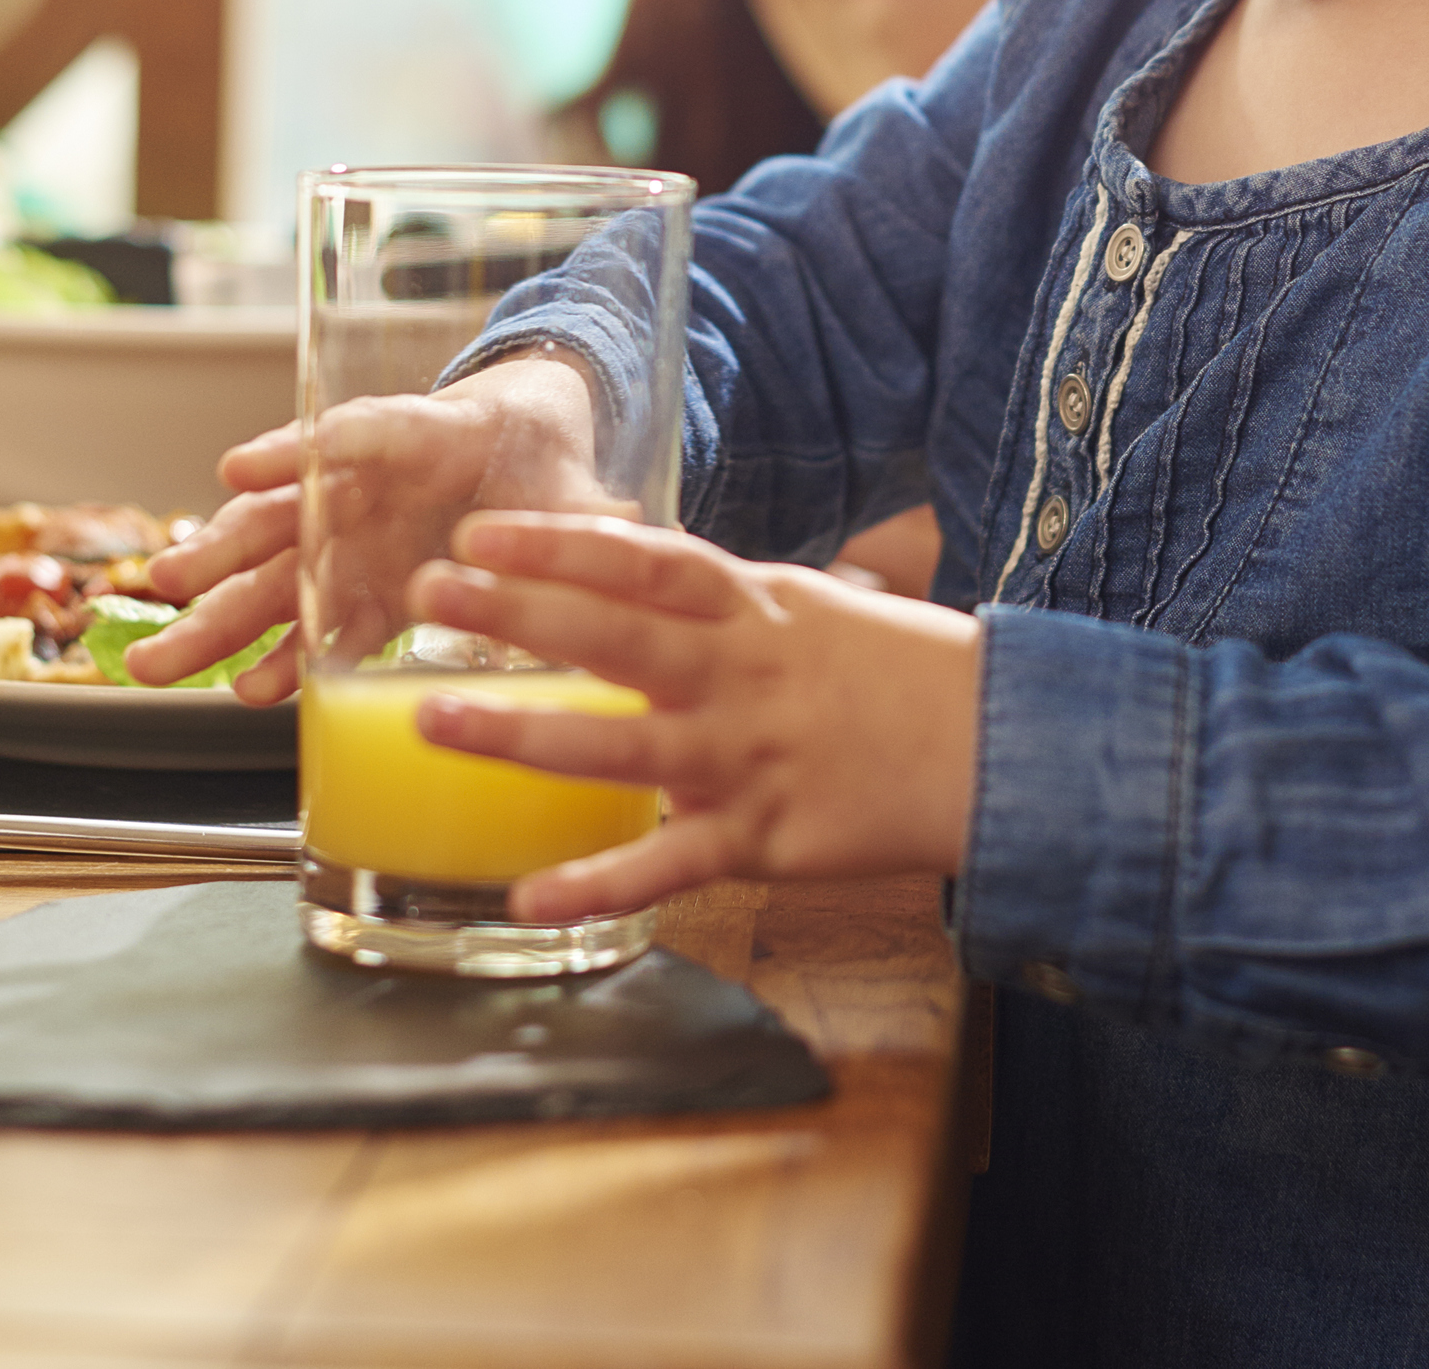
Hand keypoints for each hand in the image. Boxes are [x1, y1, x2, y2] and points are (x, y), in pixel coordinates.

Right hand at [130, 353, 602, 702]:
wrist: (527, 454)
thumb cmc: (545, 456)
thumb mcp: (574, 478)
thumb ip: (588, 510)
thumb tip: (623, 524)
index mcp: (421, 435)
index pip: (355, 433)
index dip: (295, 450)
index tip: (240, 471)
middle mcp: (365, 486)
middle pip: (282, 515)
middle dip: (221, 554)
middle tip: (167, 585)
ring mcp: (350, 538)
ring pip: (270, 574)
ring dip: (217, 617)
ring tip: (157, 663)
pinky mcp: (357, 587)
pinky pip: (307, 622)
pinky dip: (277, 657)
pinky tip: (246, 694)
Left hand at [403, 511, 981, 921]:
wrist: (1001, 749)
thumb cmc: (902, 675)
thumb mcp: (813, 611)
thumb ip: (721, 601)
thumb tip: (636, 568)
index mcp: (756, 610)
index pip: (643, 563)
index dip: (558, 546)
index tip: (478, 535)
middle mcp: (743, 674)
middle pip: (614, 636)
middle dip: (515, 613)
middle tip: (427, 594)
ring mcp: (751, 757)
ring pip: (622, 743)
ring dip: (522, 733)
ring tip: (433, 722)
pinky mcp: (766, 836)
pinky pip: (669, 863)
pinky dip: (599, 881)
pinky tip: (529, 893)